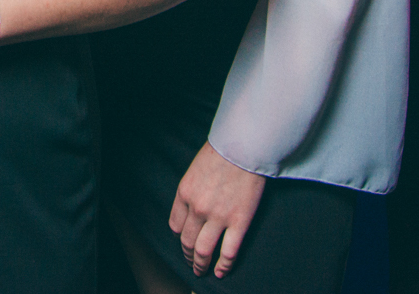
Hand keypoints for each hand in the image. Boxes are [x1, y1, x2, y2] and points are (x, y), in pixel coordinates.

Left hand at [169, 142, 266, 279]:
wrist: (243, 147)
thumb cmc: (221, 153)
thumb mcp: (195, 170)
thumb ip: (191, 190)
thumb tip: (192, 206)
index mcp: (184, 193)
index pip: (175, 225)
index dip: (179, 237)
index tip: (183, 242)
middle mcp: (197, 208)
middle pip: (187, 241)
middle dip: (187, 255)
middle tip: (191, 262)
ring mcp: (218, 217)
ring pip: (204, 250)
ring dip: (200, 264)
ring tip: (201, 271)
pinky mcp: (239, 222)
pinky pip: (228, 252)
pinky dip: (223, 266)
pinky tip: (220, 272)